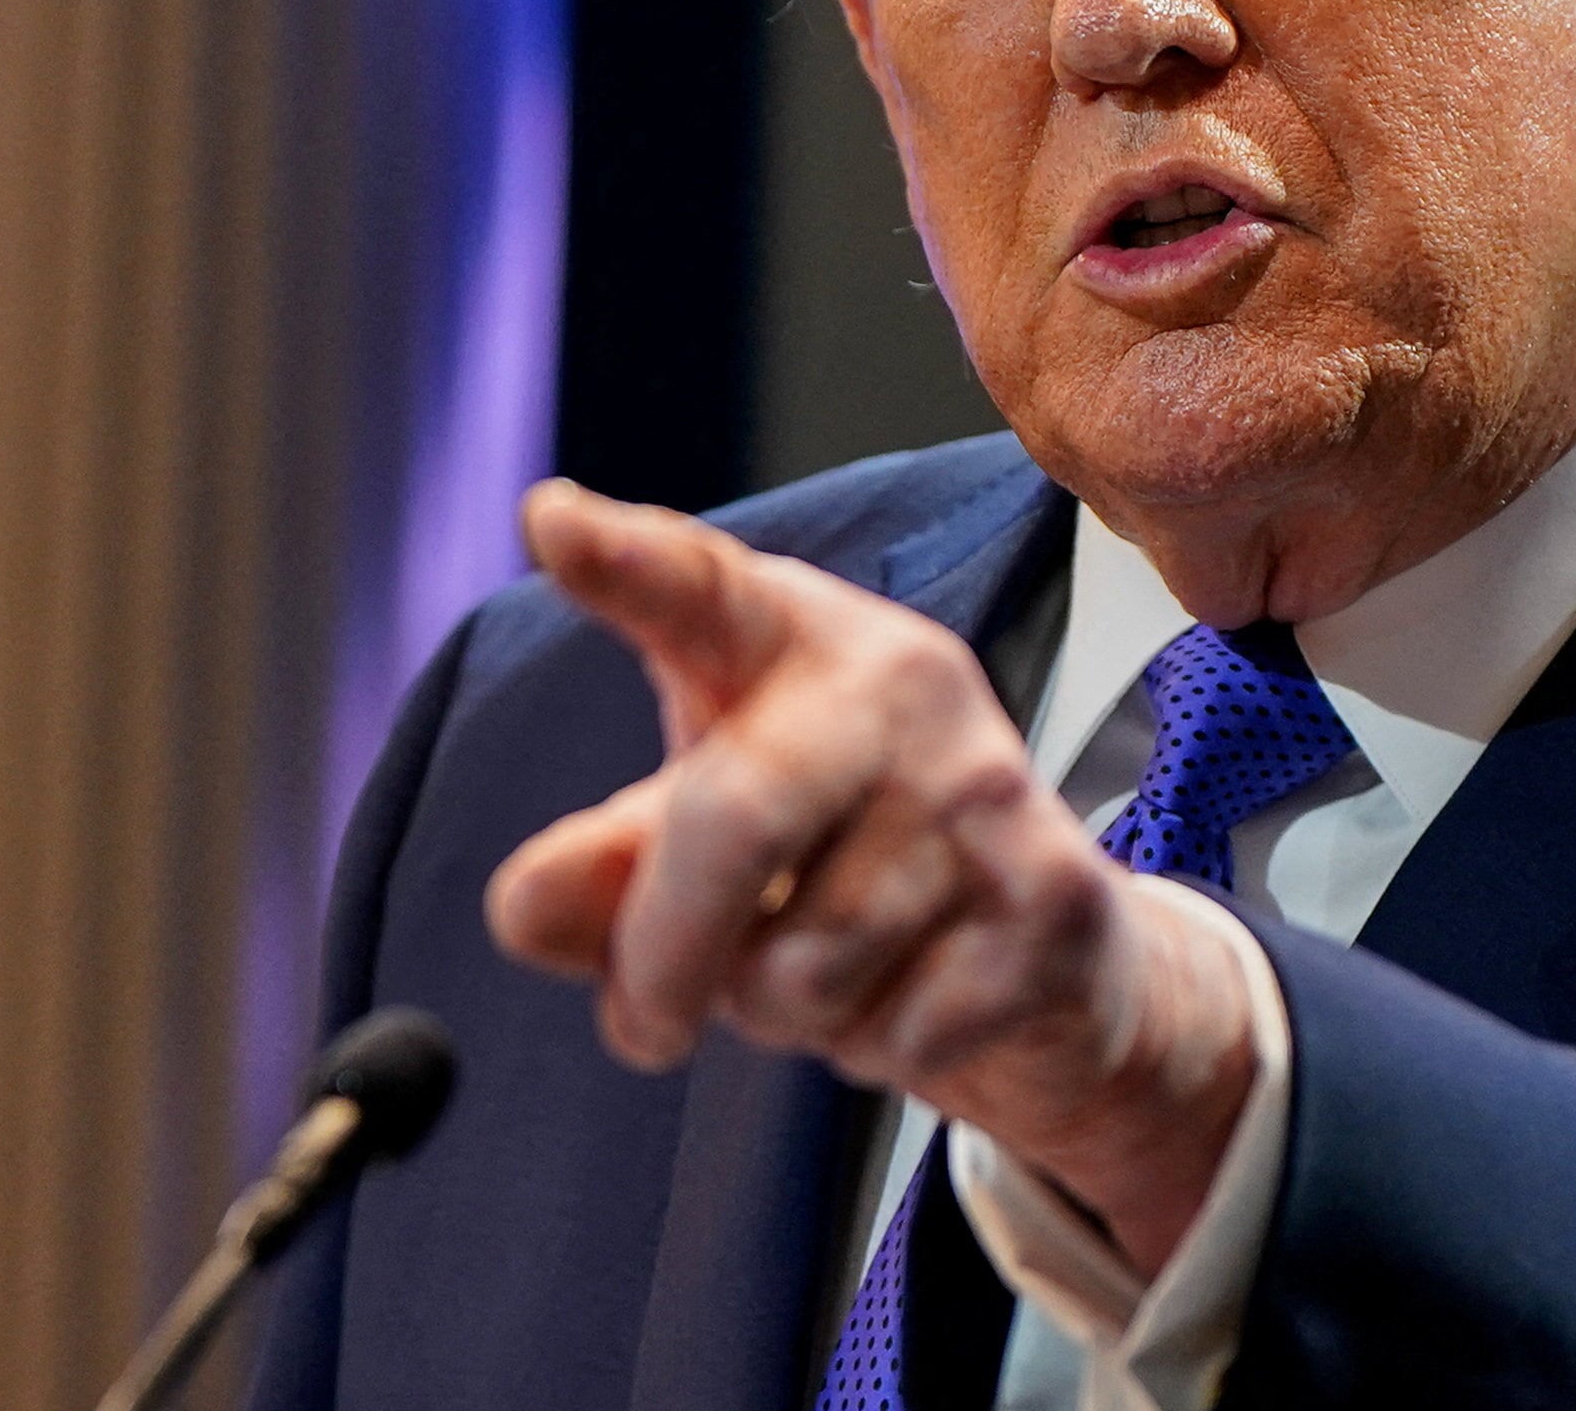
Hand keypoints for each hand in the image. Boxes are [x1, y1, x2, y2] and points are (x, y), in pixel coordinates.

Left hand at [484, 478, 1257, 1271]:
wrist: (1050, 951)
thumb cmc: (841, 866)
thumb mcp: (700, 850)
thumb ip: (602, 872)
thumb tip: (523, 905)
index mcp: (791, 640)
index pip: (698, 589)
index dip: (624, 564)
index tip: (549, 522)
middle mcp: (900, 682)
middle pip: (735, 820)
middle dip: (663, 958)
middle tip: (643, 1027)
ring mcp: (987, 781)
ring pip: (808, 961)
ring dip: (779, 1014)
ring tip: (825, 975)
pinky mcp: (1052, 894)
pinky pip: (899, 1030)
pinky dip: (876, 1053)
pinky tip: (915, 1001)